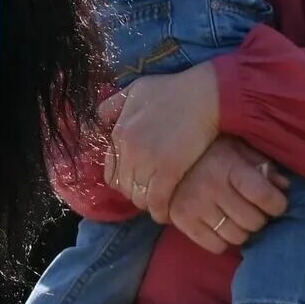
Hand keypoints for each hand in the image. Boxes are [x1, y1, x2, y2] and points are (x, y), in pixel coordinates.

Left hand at [101, 62, 220, 221]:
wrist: (206, 96)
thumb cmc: (173, 90)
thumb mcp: (134, 90)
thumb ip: (113, 105)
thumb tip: (98, 120)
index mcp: (119, 131)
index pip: (110, 170)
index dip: (122, 180)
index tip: (135, 182)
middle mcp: (128, 148)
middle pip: (123, 185)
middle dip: (134, 193)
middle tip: (148, 195)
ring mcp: (147, 161)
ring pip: (138, 195)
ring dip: (146, 203)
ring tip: (157, 203)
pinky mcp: (168, 171)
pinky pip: (157, 200)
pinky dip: (160, 210)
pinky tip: (165, 213)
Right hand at [167, 137, 289, 254]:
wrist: (162, 154)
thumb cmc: (207, 152)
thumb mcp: (236, 149)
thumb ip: (261, 165)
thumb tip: (284, 186)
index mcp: (228, 166)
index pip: (266, 197)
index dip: (277, 204)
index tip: (274, 202)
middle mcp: (211, 187)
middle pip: (254, 221)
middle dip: (258, 217)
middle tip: (250, 209)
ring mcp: (194, 205)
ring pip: (237, 237)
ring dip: (241, 230)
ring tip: (234, 217)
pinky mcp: (181, 220)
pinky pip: (215, 246)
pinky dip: (222, 241)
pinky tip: (218, 225)